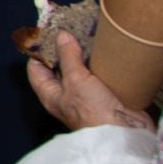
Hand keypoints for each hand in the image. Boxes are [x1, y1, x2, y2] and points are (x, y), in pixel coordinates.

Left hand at [26, 31, 153, 132]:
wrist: (126, 134)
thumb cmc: (94, 113)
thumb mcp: (76, 81)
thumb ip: (68, 57)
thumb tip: (61, 36)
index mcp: (50, 94)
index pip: (36, 68)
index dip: (39, 51)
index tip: (47, 32)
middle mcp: (66, 95)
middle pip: (59, 67)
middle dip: (64, 49)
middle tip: (71, 29)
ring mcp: (86, 95)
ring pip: (81, 70)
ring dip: (85, 55)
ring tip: (89, 34)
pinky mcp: (106, 95)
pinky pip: (100, 76)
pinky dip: (102, 63)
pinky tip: (107, 51)